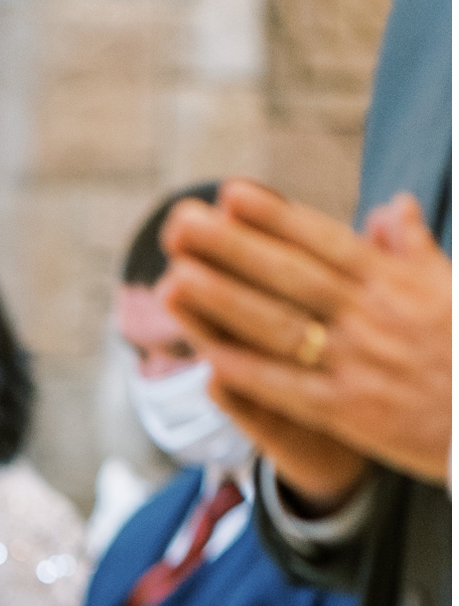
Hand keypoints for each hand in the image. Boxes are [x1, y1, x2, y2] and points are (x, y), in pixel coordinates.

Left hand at [162, 183, 450, 499]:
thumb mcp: (451, 287)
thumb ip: (414, 249)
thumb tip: (391, 206)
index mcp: (395, 283)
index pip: (326, 241)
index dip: (275, 217)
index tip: (229, 193)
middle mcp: (373, 317)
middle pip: (290, 276)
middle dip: (231, 249)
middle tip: (178, 224)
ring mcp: (359, 364)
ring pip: (280, 327)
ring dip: (224, 304)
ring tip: (173, 280)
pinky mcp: (351, 412)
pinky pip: (289, 388)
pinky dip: (248, 371)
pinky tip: (206, 357)